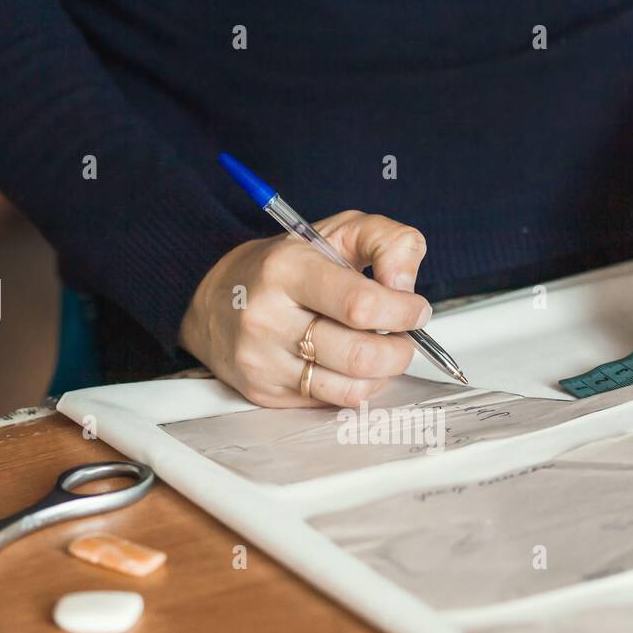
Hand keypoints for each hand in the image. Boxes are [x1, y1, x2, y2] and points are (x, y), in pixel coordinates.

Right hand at [179, 210, 430, 406]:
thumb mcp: (339, 230)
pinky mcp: (265, 392)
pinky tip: (350, 365)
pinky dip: (356, 385)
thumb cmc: (287, 266)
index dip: (402, 312)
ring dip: (382, 372)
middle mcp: (268, 318)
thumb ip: (389, 242)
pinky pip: (333, 401)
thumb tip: (406, 286)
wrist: (216, 300)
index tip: (415, 309)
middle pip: (360, 355)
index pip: (360, 305)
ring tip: (381, 350)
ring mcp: (263, 361)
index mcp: (287, 269)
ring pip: (351, 387)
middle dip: (399, 350)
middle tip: (404, 337)